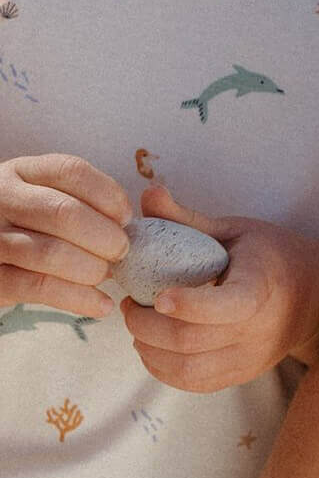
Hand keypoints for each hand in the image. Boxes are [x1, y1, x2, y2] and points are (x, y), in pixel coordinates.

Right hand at [0, 153, 130, 315]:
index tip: (127, 219)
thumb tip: (146, 208)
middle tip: (121, 252)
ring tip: (106, 275)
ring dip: (92, 269)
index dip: (109, 196)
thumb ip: (87, 198)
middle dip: (105, 238)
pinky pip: (41, 287)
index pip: (72, 172)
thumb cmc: (32, 228)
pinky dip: (80, 299)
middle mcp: (2, 198)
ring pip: (52, 252)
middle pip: (64, 213)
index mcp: (22, 172)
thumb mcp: (47, 198)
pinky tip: (101, 305)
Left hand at [121, 183, 318, 390]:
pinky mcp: (241, 374)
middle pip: (191, 342)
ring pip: (187, 370)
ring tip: (139, 326)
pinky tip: (153, 347)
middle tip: (130, 305)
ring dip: (149, 350)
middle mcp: (258, 331)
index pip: (226, 308)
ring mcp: (250, 358)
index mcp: (261, 289)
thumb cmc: (270, 256)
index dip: (187, 306)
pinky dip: (163, 369)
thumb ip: (189, 219)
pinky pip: (194, 383)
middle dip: (146, 326)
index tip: (157, 295)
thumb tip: (149, 194)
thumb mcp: (235, 231)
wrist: (313, 298)